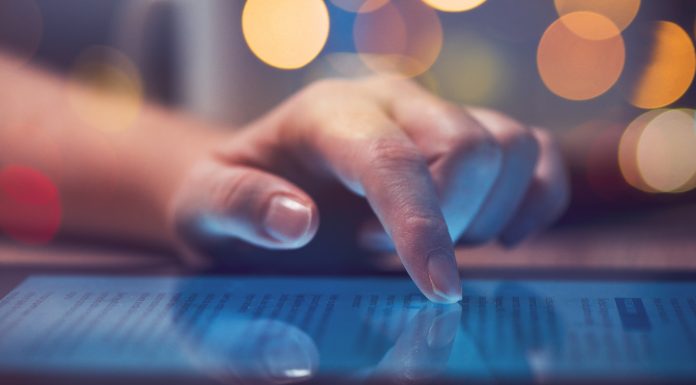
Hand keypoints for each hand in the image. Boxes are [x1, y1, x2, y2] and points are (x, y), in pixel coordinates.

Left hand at [169, 76, 569, 302]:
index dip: (422, 227)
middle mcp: (391, 101)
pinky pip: (535, 154)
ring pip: (513, 147)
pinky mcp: (465, 137)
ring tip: (428, 243)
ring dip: (486, 214)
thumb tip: (296, 222)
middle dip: (450, 223)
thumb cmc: (236, 196)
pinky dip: (536, 199)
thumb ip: (239, 207)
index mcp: (329, 112)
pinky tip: (496, 235)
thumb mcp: (206, 207)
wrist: (261, 179)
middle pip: (470, 147)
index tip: (435, 291)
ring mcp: (433, 115)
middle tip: (387, 256)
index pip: (393, 159)